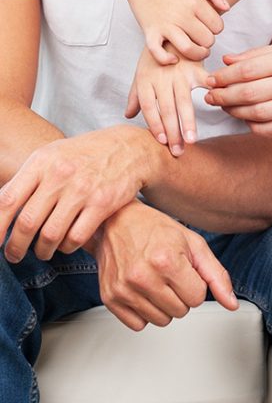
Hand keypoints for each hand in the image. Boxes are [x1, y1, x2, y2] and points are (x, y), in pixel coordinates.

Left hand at [0, 126, 153, 261]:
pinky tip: (66, 244)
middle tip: (15, 255)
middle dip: (16, 247)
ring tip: (42, 252)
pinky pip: (75, 238)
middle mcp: (60, 174)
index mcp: (42, 161)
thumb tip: (0, 211)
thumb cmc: (84, 154)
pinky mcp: (102, 203)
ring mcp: (82, 189)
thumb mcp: (52, 156)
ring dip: (42, 250)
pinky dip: (67, 247)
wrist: (128, 147)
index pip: (7, 200)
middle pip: (27, 222)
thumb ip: (27, 180)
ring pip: (50, 235)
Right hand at [90, 200, 237, 330]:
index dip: (195, 283)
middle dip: (180, 294)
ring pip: (161, 321)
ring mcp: (124, 289)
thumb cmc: (154, 229)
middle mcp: (143, 276)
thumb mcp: (193, 244)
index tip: (184, 269)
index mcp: (167, 260)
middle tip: (169, 274)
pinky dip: (144, 311)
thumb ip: (216, 274)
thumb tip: (231, 303)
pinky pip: (138, 325)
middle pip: (181, 311)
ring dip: (163, 304)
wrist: (116, 221)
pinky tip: (142, 290)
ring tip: (156, 280)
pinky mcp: (110, 299)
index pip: (197, 297)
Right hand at [126, 0, 229, 64]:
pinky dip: (167, 60)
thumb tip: (226, 9)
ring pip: (188, 49)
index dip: (216, 27)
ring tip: (198, 51)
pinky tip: (174, 58)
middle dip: (208, 40)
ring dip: (197, 54)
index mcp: (195, 2)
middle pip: (206, 40)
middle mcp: (182, 15)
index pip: (217, 26)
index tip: (209, 25)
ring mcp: (165, 25)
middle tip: (203, 36)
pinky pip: (158, 53)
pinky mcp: (150, 32)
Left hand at [126, 49, 212, 156]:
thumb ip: (136, 95)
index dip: (154, 125)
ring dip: (188, 122)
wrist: (170, 28)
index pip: (148, 108)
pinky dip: (211, 91)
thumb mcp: (142, 73)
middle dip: (172, 132)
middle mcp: (161, 79)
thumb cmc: (156, 55)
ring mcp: (178, 73)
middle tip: (178, 151)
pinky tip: (216, 104)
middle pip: (165, 109)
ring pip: (183, 101)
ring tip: (192, 139)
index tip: (162, 142)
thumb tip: (128, 114)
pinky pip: (204, 81)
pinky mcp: (195, 67)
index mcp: (145, 81)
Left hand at [206, 41, 271, 136]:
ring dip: (235, 112)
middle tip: (209, 95)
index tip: (210, 79)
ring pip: (258, 114)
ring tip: (224, 106)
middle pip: (250, 93)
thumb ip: (258, 54)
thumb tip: (226, 62)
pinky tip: (246, 119)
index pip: (249, 69)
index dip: (224, 77)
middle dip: (224, 96)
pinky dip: (254, 126)